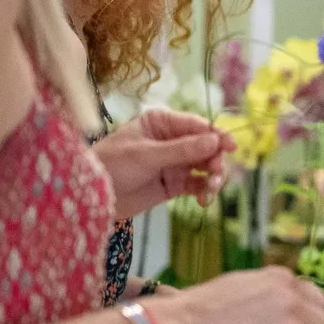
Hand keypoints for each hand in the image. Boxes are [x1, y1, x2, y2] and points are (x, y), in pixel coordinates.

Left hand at [92, 109, 235, 219]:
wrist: (92, 197)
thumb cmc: (112, 165)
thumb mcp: (146, 155)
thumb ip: (181, 150)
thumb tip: (215, 141)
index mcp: (162, 122)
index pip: (197, 126)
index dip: (216, 135)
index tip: (230, 147)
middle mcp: (172, 140)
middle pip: (207, 147)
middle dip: (215, 161)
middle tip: (216, 175)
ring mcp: (175, 163)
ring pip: (206, 167)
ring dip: (213, 178)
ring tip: (210, 191)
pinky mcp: (175, 184)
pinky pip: (198, 185)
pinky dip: (205, 192)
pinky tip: (203, 201)